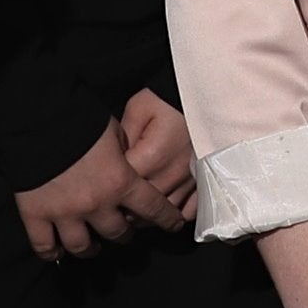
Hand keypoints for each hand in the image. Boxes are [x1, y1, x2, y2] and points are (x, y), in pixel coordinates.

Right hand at [13, 119, 188, 259]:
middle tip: (123, 231)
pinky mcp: (36, 215)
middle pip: (117, 232)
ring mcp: (65, 213)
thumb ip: (124, 152)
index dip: (166, 219)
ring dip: (91, 249)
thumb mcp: (114, 130)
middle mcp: (96, 203)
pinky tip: (57, 252)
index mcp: (120, 181)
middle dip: (124, 233)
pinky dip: (52, 252)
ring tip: (92, 247)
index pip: (153, 208)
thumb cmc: (80, 119)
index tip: (172, 225)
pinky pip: (45, 245)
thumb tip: (126, 162)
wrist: (39, 119)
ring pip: (82, 246)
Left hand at [117, 89, 197, 214]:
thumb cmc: (169, 99)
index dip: (109, 190)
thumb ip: (121, 139)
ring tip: (136, 208)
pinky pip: (190, 211)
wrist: (206, 92)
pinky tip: (164, 209)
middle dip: (125, 209)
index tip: (101, 186)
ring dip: (149, 216)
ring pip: (165, 214)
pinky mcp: (204, 181)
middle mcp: (173, 175)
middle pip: (142, 209)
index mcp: (152, 158)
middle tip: (113, 202)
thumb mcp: (137, 109)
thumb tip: (111, 163)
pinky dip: (175, 214)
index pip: (123, 189)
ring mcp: (191, 181)